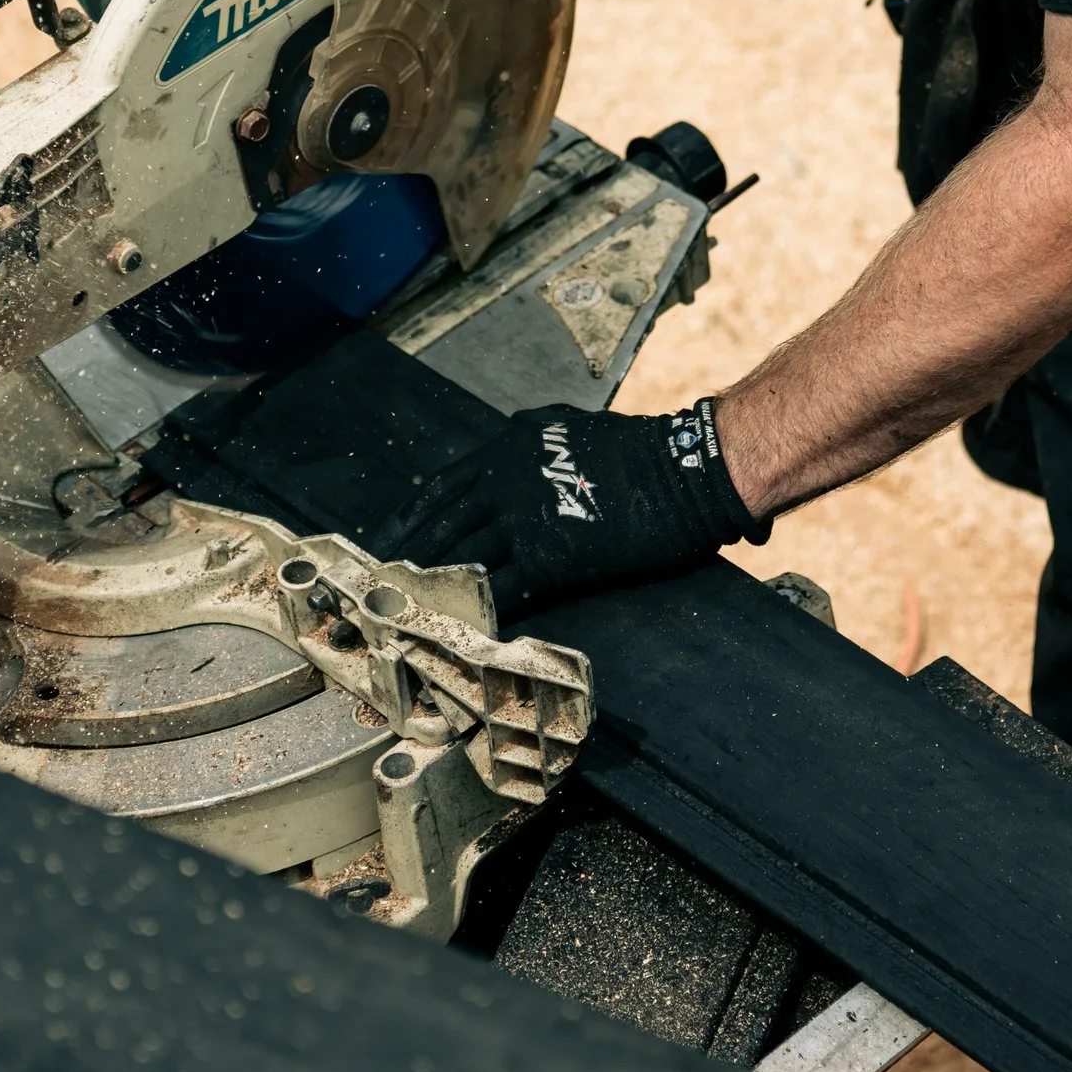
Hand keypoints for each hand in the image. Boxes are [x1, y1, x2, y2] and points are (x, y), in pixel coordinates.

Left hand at [148, 332, 765, 617]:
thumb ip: (550, 461)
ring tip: (405, 614)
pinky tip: (459, 631)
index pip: (447, 486)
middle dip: (409, 555)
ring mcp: (521, 514)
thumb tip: (541, 484)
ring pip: (459, 556)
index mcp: (511, 441)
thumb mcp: (580, 439)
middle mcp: (503, 472)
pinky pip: (499, 587)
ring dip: (430, 586)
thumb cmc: (650, 455)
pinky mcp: (547, 554)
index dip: (419, 518)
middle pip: (440, 521)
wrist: (689, 469)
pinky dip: (475, 611)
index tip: (397, 540)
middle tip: (382, 586)